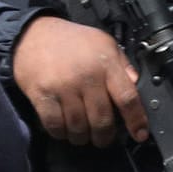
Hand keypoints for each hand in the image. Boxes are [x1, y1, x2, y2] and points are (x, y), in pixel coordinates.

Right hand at [11, 16, 149, 146]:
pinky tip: (64, 129)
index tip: (140, 134)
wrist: (33, 34)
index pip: (127, 98)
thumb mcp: (104, 43)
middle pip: (102, 120)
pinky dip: (61, 133)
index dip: (136, 120)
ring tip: (82, 134)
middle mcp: (86, 77)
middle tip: (103, 138)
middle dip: (105, 136)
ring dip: (82, 137)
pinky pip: (55, 125)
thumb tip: (136, 85)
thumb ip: (122, 64)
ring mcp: (63, 87)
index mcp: (106, 64)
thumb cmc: (71, 40)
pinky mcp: (42, 95)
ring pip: (78, 127)